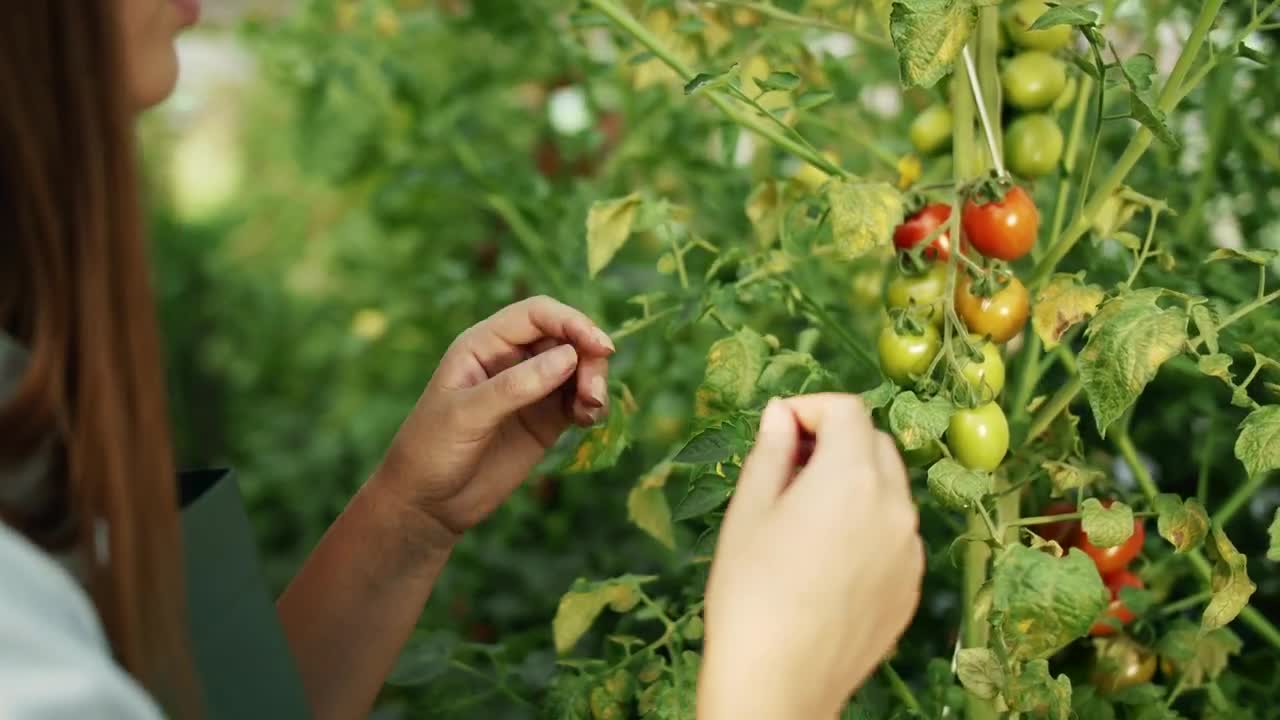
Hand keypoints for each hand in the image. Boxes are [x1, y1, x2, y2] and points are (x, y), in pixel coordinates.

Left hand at [372, 296, 613, 538]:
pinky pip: (578, 399)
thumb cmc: (431, 449)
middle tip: (593, 394)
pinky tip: (588, 420)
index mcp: (484, 344)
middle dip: (588, 357)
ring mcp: (531, 389)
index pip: (537, 314)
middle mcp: (511, 359)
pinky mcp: (545, 418)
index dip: (571, 322)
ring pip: (578, 367)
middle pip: (565, 338)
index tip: (601, 347)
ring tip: (591, 411)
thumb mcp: (466, 414)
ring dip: (594, 381)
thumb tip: (569, 356)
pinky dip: (592, 404)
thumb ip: (516, 386)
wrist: (427, 503)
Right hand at [697, 395, 924, 718]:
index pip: (848, 410)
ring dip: (854, 484)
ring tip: (805, 519)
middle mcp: (895, 506)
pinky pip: (895, 534)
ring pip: (889, 490)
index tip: (779, 429)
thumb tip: (781, 413)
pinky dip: (868, 526)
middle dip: (836, 442)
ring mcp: (910, 549)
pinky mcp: (911, 585)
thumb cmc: (750, 593)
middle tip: (789, 469)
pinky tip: (826, 559)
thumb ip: (771, 450)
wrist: (779, 682)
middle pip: (875, 445)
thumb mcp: (749, 510)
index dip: (810, 409)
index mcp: (852, 478)